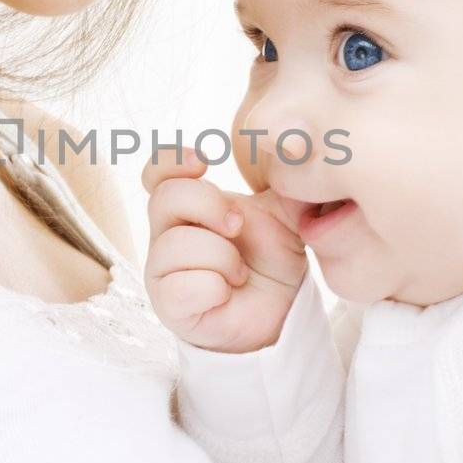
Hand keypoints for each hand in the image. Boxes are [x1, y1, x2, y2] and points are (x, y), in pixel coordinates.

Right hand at [141, 145, 307, 353]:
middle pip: (165, 199)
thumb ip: (290, 183)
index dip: (171, 161)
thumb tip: (305, 147)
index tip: (204, 162)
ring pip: (176, 245)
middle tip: (238, 226)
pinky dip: (215, 287)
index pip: (156, 173)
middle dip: (209, 206)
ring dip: (222, 257)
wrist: (278, 315)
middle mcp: (166, 234)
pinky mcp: (170, 305)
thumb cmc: (269, 261)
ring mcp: (163, 270)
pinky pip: (182, 286)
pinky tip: (226, 292)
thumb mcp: (286, 216)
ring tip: (240, 272)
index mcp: (188, 206)